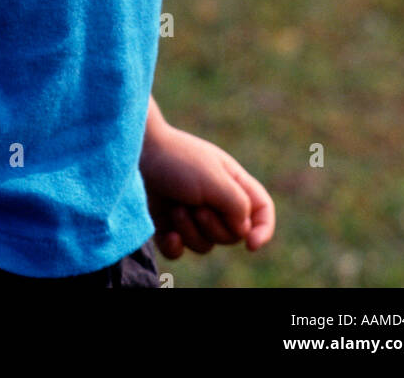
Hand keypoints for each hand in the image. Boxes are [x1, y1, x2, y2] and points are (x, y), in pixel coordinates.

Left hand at [140, 122, 274, 260]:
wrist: (139, 152)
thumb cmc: (179, 160)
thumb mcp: (215, 179)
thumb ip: (238, 205)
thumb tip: (243, 231)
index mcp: (234, 183)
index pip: (262, 210)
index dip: (264, 230)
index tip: (251, 244)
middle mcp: (217, 201)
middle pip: (232, 236)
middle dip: (213, 225)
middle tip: (196, 203)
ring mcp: (192, 214)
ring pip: (205, 245)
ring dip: (191, 230)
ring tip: (177, 206)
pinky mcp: (170, 225)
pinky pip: (180, 251)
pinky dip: (175, 245)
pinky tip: (169, 233)